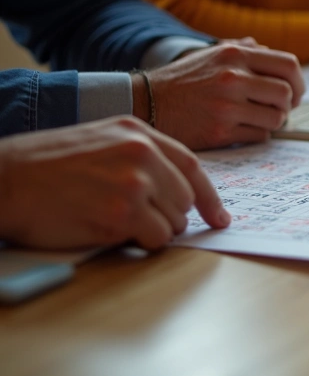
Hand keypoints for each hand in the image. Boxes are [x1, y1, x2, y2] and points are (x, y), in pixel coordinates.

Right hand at [0, 117, 230, 249]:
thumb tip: (175, 189)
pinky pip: (156, 239)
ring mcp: (134, 182)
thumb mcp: (99, 142)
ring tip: (112, 220)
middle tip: (136, 220)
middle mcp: (142, 153)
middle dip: (169, 216)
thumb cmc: (45, 167)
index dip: (208, 196)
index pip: (192, 165)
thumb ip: (140, 157)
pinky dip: (140, 243)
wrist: (4, 179)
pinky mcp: (123, 213)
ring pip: (174, 222)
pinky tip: (108, 231)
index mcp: (138, 132)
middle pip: (185, 197)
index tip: (220, 217)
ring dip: (152, 230)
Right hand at [147, 42, 304, 149]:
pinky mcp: (220, 132)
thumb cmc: (183, 80)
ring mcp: (227, 106)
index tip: (295, 92)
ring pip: (276, 118)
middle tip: (279, 109)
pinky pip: (260, 136)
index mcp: (234, 55)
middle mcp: (233, 78)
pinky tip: (243, 129)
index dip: (299, 82)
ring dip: (273, 121)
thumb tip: (271, 51)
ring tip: (259, 118)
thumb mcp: (212, 55)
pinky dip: (257, 134)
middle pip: (286, 94)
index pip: (288, 65)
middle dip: (288, 105)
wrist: (146, 103)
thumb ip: (243, 50)